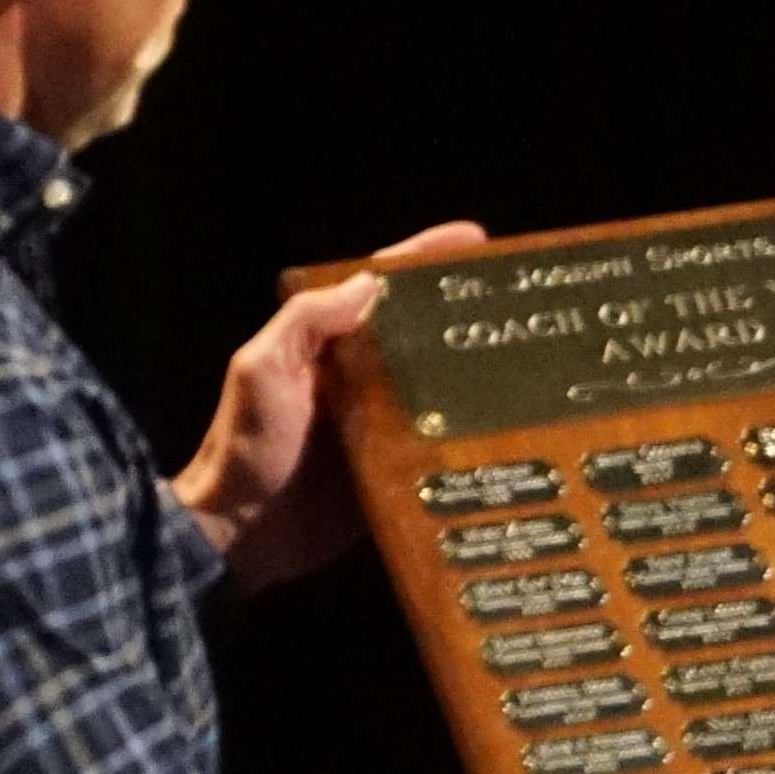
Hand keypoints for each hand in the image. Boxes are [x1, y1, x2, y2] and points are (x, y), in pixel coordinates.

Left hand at [173, 221, 487, 587]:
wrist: (240, 534)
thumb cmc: (247, 447)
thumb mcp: (260, 370)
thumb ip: (305, 323)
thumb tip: (369, 284)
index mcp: (327, 345)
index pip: (380, 288)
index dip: (425, 258)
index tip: (477, 239)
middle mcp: (358, 377)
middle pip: (418, 331)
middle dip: (465, 311)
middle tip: (522, 300)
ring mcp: (378, 424)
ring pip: (437, 385)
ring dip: (479, 371)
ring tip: (535, 356)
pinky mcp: (393, 469)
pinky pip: (437, 443)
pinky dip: (471, 433)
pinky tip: (515, 425)